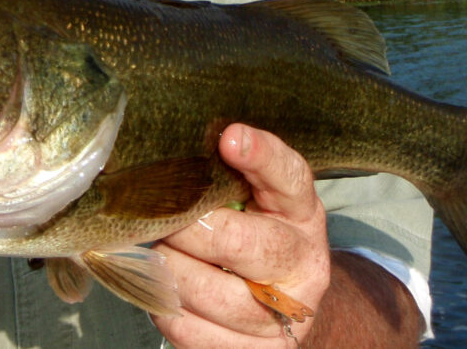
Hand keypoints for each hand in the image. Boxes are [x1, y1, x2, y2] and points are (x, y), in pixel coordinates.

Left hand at [151, 124, 330, 347]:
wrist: (286, 301)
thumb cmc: (256, 231)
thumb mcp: (256, 196)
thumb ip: (227, 171)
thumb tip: (178, 145)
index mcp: (302, 211)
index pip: (289, 178)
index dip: (260, 156)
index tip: (229, 137)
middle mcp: (304, 263)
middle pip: (239, 244)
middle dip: (188, 229)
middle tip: (161, 218)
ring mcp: (286, 315)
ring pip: (210, 294)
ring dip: (171, 270)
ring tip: (162, 252)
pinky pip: (194, 333)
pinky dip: (168, 310)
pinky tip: (168, 289)